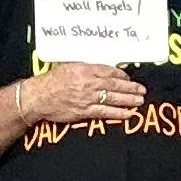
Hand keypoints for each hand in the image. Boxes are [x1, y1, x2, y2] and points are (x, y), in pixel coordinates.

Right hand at [29, 60, 146, 126]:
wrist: (38, 97)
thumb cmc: (51, 81)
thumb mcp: (68, 66)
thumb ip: (85, 67)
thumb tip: (101, 70)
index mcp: (84, 69)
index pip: (108, 71)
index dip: (121, 75)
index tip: (129, 78)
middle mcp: (88, 83)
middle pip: (114, 85)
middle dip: (130, 88)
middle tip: (142, 90)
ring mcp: (87, 98)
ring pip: (113, 98)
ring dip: (128, 100)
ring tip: (139, 101)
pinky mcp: (84, 111)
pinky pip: (105, 112)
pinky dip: (118, 113)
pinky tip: (128, 114)